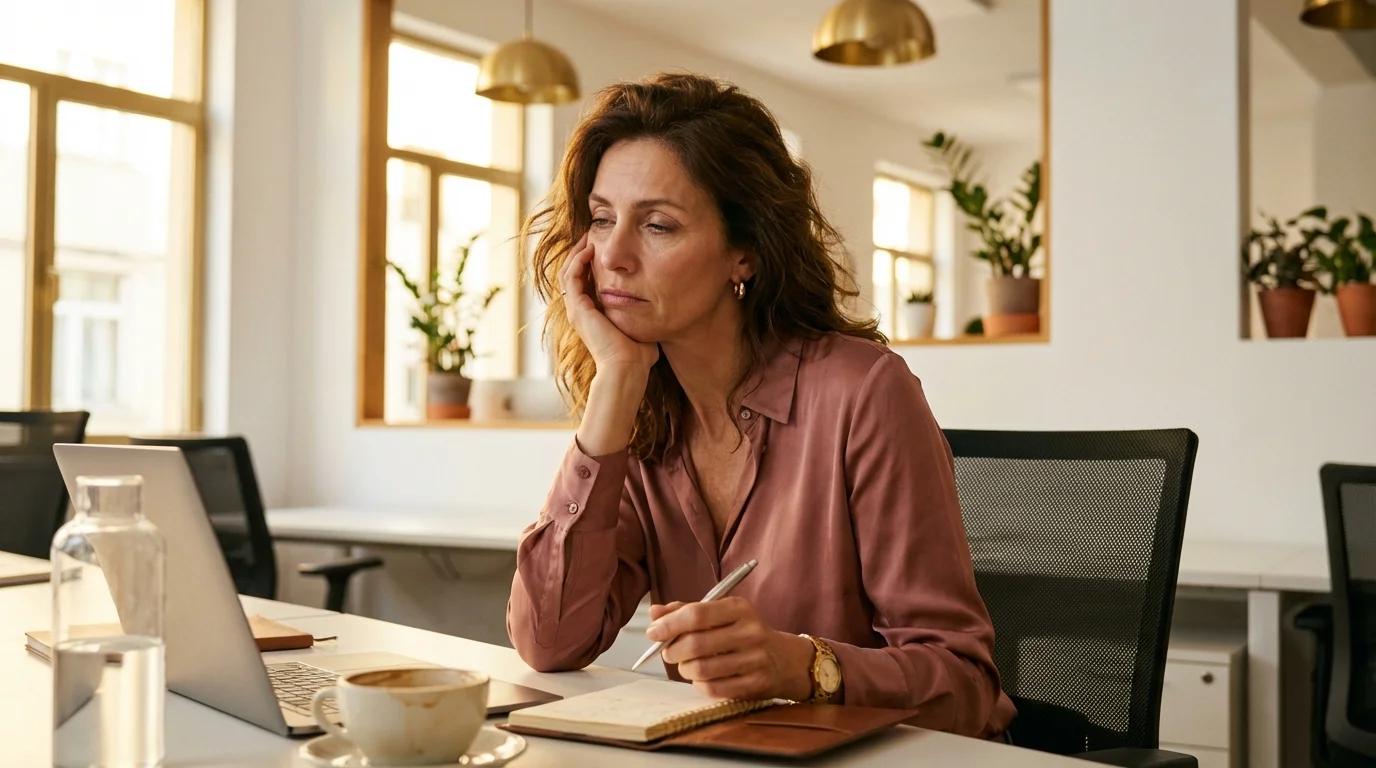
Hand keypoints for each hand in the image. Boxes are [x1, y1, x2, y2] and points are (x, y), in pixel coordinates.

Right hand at [559, 233, 659, 376]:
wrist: (627, 369)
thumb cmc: (638, 356)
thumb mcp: (641, 327)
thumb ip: (644, 315)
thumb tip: (659, 308)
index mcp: (593, 315)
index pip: (586, 283)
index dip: (592, 264)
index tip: (603, 248)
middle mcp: (581, 311)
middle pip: (573, 274)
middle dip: (581, 253)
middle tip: (591, 235)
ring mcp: (576, 310)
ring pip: (568, 273)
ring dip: (577, 253)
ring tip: (588, 236)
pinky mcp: (577, 309)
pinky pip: (571, 278)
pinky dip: (578, 261)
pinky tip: (589, 249)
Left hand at [646, 597, 815, 701]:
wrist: (785, 659)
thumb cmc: (744, 633)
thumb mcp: (721, 614)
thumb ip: (687, 611)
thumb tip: (655, 613)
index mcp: (739, 608)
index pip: (696, 614)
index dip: (669, 624)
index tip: (653, 632)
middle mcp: (750, 632)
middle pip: (696, 644)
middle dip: (672, 650)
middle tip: (668, 652)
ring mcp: (755, 660)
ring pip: (701, 669)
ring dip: (685, 669)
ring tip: (686, 665)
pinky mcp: (755, 684)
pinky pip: (713, 688)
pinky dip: (699, 684)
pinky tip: (702, 677)